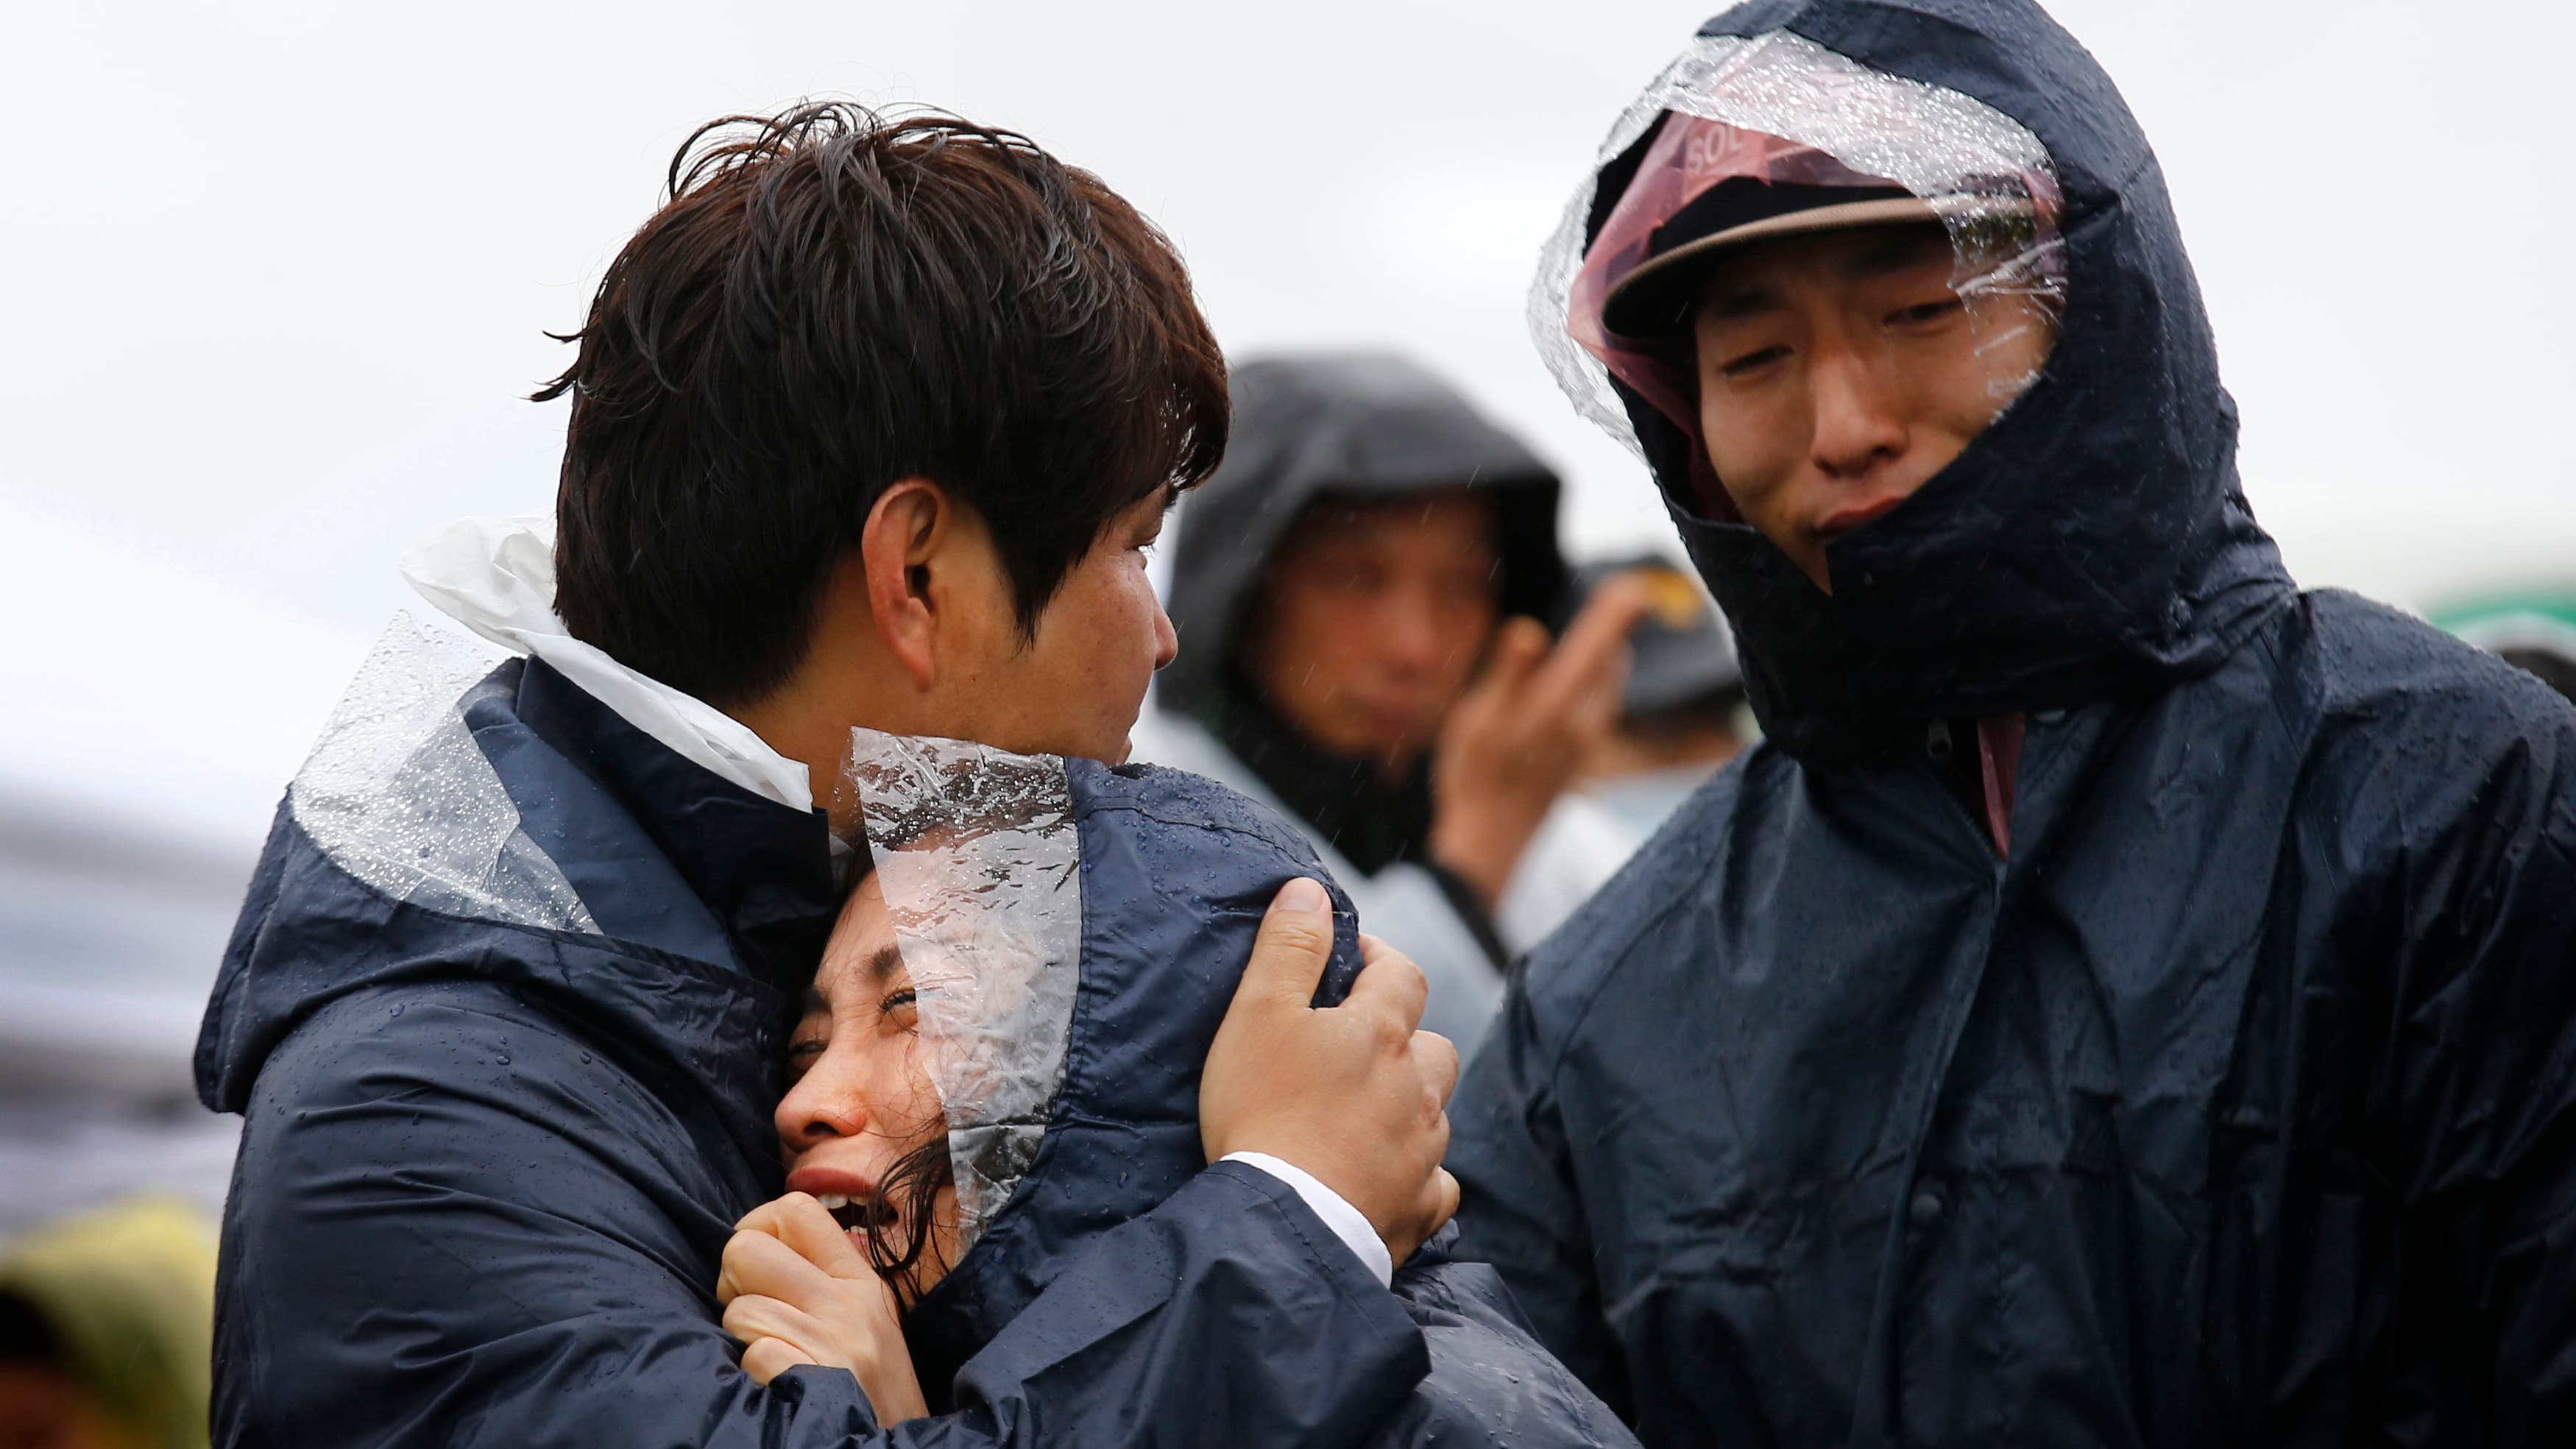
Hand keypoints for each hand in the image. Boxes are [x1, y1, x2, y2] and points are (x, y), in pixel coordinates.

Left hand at [717, 1193, 928, 1424]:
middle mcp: (848, 1303)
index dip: (756, 1229)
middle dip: (734, 1282)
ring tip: (774, 1356)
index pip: (794, 1209)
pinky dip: (753, 1374)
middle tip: (754, 1312)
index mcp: (860, 1281)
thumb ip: (822, 1279)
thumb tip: (759, 1244)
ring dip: (742, 1337)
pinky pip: (753, 1354)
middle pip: (747, 1247)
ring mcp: (831, 1342)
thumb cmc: (870, 1391)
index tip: (759, 1267)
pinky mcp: (811, 1381)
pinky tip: (779, 1386)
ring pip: (739, 1307)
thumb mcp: (867, 1321)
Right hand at [1201, 878, 1462, 1264]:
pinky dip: (1418, 1176)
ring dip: (1410, 1105)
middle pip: (1433, 1046)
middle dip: (1404, 1037)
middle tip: (1356, 1046)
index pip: (1401, 973)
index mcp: (1382, 1034)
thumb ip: (1289, 948)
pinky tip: (1388, 1178)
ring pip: (1435, 1113)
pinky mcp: (1419, 1209)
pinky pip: (1437, 1186)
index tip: (1348, 962)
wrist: (1281, 1226)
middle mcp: (1418, 1089)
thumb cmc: (1262, 1113)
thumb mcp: (1257, 1014)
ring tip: (1362, 1114)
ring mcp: (1424, 1152)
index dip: (1377, 958)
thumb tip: (1310, 892)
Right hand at [1429, 577, 1652, 905]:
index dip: (1618, 608)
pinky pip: (1595, 706)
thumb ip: (1508, 672)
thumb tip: (1530, 631)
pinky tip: (1554, 697)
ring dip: (1595, 660)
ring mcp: (1587, 741)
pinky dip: (1585, 687)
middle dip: (1605, 630)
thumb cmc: (1478, 775)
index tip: (1637, 581)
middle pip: (1610, 658)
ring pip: (1605, 683)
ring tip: (1572, 648)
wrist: (1491, 842)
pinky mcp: (1581, 757)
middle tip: (1604, 600)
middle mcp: (1585, 720)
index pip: (1601, 643)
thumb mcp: (1479, 719)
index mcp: (1560, 702)